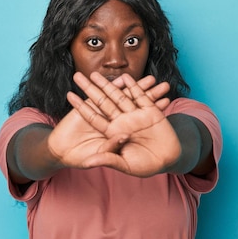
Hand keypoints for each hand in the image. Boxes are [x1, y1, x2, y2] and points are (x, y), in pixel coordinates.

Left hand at [66, 72, 181, 176]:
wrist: (168, 160)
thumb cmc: (146, 166)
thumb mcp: (125, 165)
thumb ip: (107, 159)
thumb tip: (88, 162)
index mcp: (113, 133)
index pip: (93, 117)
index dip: (81, 107)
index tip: (69, 95)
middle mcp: (122, 121)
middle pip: (102, 101)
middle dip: (90, 88)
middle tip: (77, 75)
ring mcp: (136, 115)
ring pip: (120, 96)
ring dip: (108, 84)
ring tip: (96, 73)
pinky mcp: (151, 111)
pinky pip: (140, 97)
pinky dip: (134, 87)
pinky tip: (126, 77)